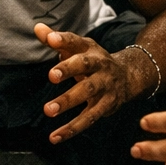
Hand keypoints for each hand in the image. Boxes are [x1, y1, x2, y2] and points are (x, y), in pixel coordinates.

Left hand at [35, 24, 138, 143]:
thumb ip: (56, 40)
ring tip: (48, 110)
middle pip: (84, 66)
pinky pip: (88, 119)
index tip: (50, 39)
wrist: (128, 77)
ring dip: (68, 101)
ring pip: (87, 93)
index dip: (63, 39)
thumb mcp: (79, 48)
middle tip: (51, 76)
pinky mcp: (105, 107)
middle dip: (68, 70)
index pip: (76, 42)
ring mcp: (104, 86)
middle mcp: (100, 66)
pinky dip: (71, 129)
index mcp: (90, 50)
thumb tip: (37, 27)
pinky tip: (55, 136)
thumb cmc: (93, 61)